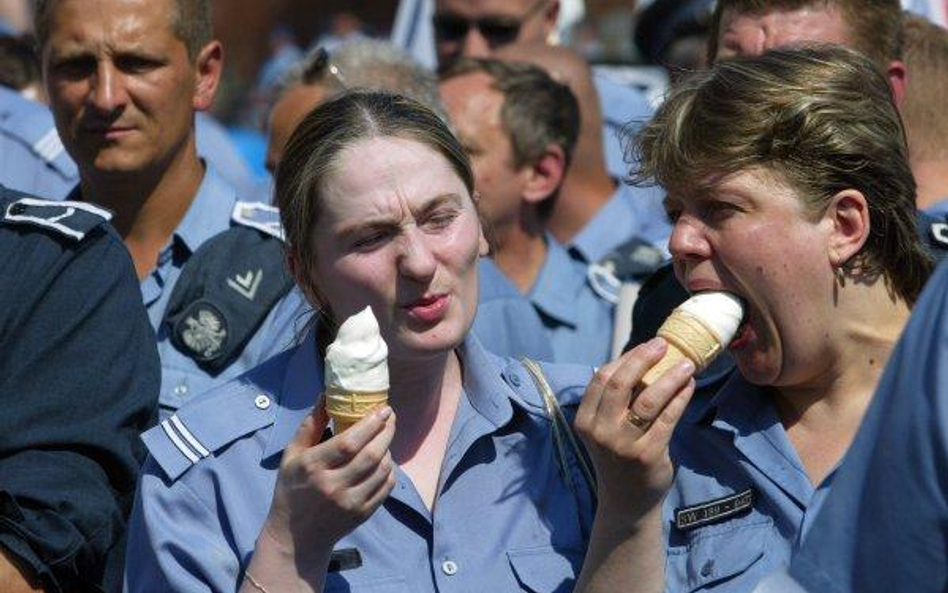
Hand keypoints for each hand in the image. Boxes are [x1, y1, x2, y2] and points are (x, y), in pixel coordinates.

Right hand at [260, 401, 396, 564]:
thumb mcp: (292, 456)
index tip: (383, 409)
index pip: (349, 442)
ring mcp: (350, 502)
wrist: (296, 537)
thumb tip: (326, 395)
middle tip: (390, 417)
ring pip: (382, 470)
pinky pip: (386, 487)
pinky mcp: (362, 514)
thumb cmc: (292, 489)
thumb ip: (311, 426)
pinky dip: (390, 470)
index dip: (370, 424)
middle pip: (371, 454)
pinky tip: (384, 460)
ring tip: (384, 438)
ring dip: (388, 449)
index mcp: (313, 467)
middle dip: (386, 431)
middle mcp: (333, 485)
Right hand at [574, 338, 694, 520]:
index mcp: (585, 420)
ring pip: (647, 399)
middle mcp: (600, 431)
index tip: (648, 345)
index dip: (626, 358)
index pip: (601, 378)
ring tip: (687, 365)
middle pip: (619, 383)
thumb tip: (642, 358)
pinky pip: (667, 418)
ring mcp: (623, 444)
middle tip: (665, 345)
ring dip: (669, 377)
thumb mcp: (604, 428)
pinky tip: (689, 387)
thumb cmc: (618, 456)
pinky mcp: (648, 454)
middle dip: (644, 358)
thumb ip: (614, 400)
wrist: (626, 500)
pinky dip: (680, 398)